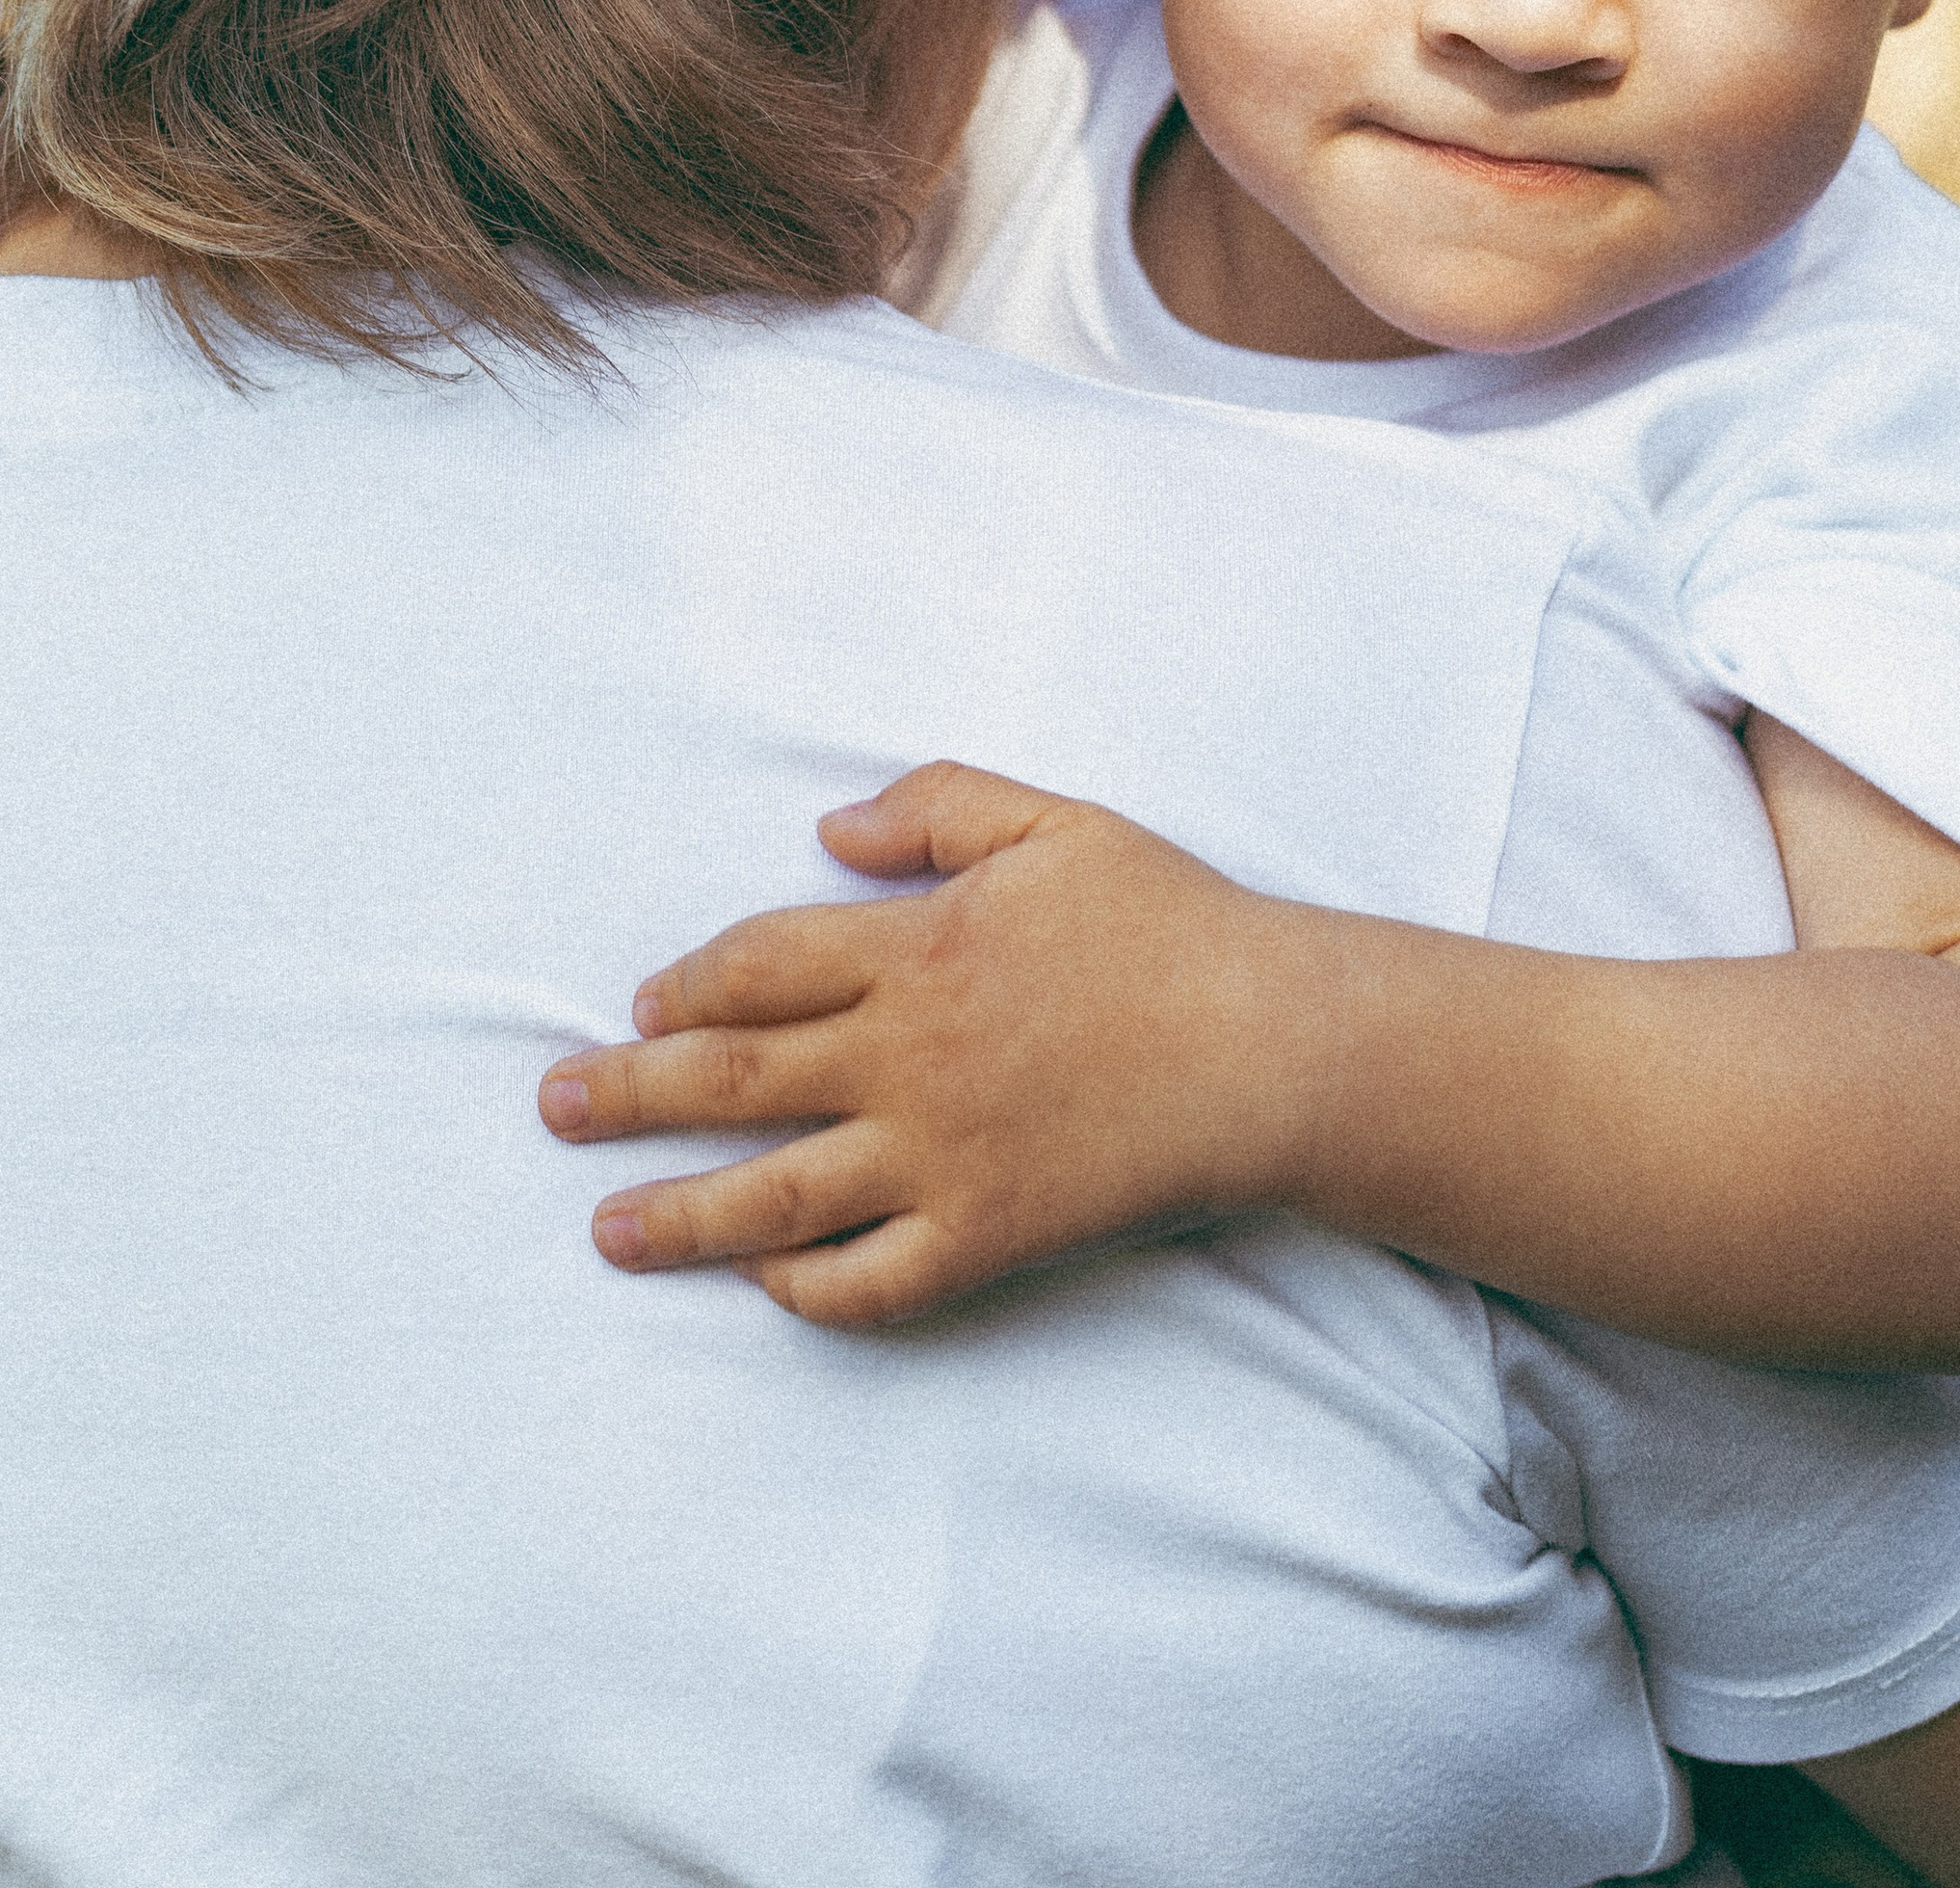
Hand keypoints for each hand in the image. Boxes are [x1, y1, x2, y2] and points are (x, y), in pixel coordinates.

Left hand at [537, 764, 1323, 1325]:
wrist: (1273, 1045)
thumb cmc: (1170, 924)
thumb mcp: (1056, 824)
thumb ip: (937, 806)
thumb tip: (829, 825)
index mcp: (919, 948)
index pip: (759, 968)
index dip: (689, 987)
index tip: (644, 1006)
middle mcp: (909, 1058)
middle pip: (734, 1080)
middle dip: (628, 1096)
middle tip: (552, 1109)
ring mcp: (943, 1157)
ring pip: (776, 1195)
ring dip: (678, 1216)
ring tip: (605, 1230)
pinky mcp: (987, 1236)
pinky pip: (872, 1280)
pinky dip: (809, 1289)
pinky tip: (766, 1284)